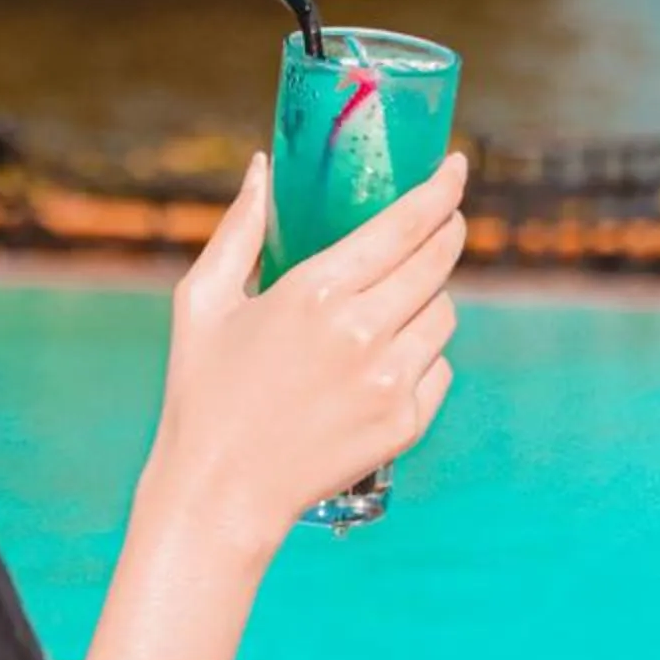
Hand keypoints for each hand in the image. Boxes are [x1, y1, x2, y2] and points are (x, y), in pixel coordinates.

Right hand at [144, 150, 465, 562]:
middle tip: (442, 220)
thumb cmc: (203, 391)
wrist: (221, 492)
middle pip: (438, 261)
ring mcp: (390, 381)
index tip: (456, 167)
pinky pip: (438, 368)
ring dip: (429, 297)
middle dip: (447, 231)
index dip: (441, 189)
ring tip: (394, 303)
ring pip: (445, 314)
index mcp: (313, 292)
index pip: (404, 224)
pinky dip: (420, 356)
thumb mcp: (203, 300)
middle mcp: (362, 333)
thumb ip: (240, 228)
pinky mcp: (405, 422)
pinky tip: (382, 363)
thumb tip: (263, 168)